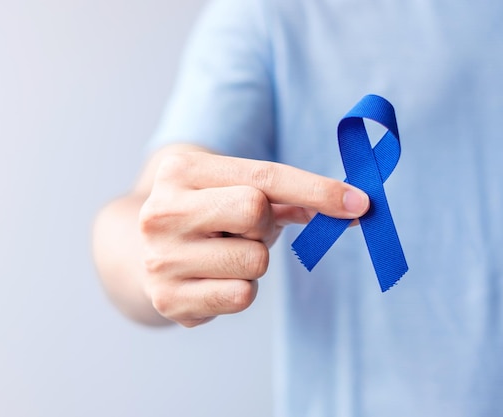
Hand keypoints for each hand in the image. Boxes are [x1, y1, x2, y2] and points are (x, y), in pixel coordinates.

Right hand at [138, 151, 368, 326]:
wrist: (142, 251)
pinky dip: (241, 289)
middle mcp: (162, 211)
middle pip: (256, 212)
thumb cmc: (204, 215)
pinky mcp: (167, 299)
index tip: (360, 203)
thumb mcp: (235, 190)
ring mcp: (160, 258)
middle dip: (265, 224)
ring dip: (254, 260)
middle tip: (243, 228)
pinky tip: (215, 278)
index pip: (263, 176)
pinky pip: (241, 296)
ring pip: (255, 261)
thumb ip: (289, 196)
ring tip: (224, 254)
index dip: (317, 189)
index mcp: (179, 171)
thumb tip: (354, 207)